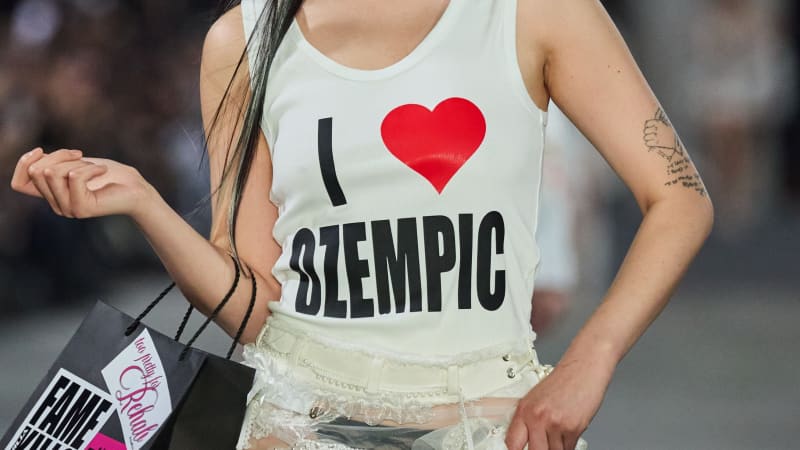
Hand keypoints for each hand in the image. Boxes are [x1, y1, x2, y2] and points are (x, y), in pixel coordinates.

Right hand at [10, 147, 155, 218]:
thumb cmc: (109, 175)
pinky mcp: (81, 208)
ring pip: (53, 173)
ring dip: (76, 162)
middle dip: (59, 155)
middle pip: (38, 171)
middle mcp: (56, 205)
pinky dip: (90, 167)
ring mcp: (67, 209)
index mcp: (52, 195)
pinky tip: (102, 170)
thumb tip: (36, 156)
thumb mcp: (77, 163)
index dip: (24, 163)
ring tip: (93, 166)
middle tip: (81, 155)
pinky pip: (74, 177)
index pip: (18, 184)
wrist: (136, 189)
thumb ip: (55, 163)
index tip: (42, 150)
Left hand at [505, 356, 612, 449]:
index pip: (512, 443)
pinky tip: (566, 435)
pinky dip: (567, 446)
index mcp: (524, 409)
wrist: (584, 368)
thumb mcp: (536, 397)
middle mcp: (537, 417)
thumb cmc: (562, 381)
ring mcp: (555, 424)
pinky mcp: (573, 428)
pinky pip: (568, 449)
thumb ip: (528, 420)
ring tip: (556, 437)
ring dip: (555, 449)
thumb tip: (522, 441)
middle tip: (541, 446)